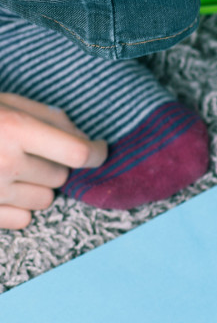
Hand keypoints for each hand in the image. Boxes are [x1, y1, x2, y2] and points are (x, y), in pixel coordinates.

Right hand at [0, 94, 106, 229]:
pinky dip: (19, 208)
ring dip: (38, 186)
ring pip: (45, 200)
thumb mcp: (6, 102)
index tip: (99, 150)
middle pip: (61, 177)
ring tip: (10, 169)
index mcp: (15, 128)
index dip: (97, 153)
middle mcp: (5, 162)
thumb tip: (85, 138)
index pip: (78, 153)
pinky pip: (23, 220)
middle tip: (31, 152)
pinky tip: (2, 190)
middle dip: (54, 165)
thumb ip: (47, 117)